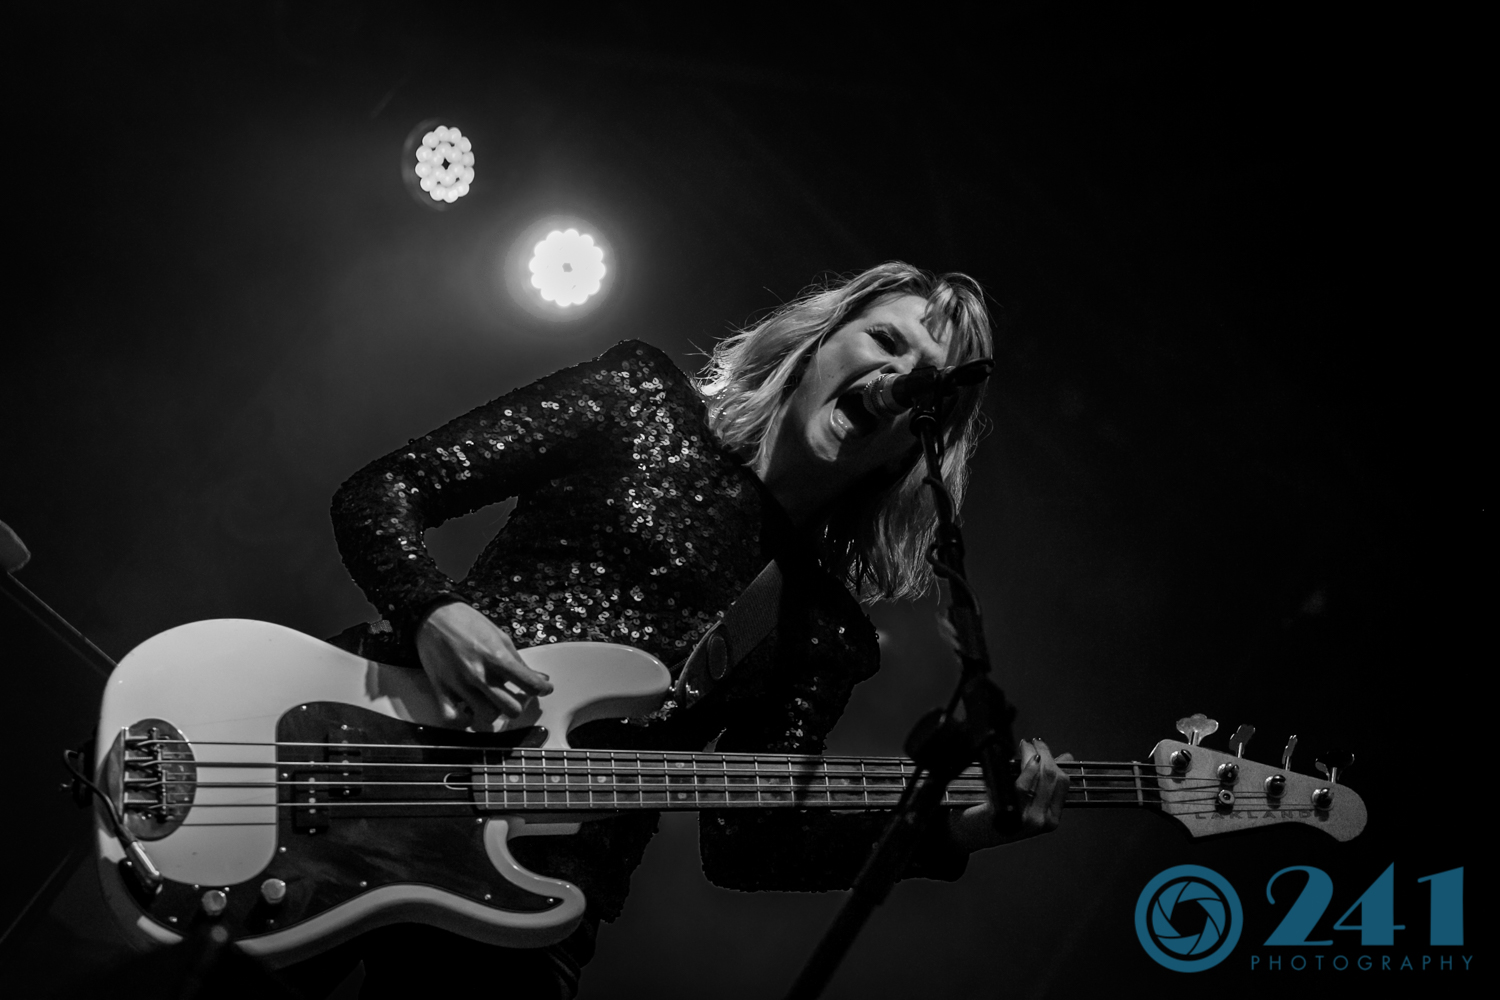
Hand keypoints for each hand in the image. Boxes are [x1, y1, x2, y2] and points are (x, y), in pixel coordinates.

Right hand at [415, 602, 553, 727]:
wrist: (434, 616)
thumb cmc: (469, 624)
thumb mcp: (500, 637)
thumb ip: (519, 661)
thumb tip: (540, 678)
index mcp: (496, 657)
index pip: (530, 684)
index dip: (542, 689)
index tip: (543, 688)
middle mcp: (479, 674)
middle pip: (511, 709)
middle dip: (518, 704)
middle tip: (516, 696)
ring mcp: (459, 685)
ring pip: (487, 717)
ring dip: (494, 712)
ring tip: (492, 701)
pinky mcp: (440, 690)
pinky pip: (452, 719)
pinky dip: (463, 720)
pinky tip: (469, 711)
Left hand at [948, 738, 1073, 851]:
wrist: (969, 834)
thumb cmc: (996, 816)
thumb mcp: (1025, 801)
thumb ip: (1044, 782)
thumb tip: (1065, 758)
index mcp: (1051, 819)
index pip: (1063, 783)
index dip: (1055, 760)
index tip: (1043, 748)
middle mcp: (1042, 820)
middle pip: (1053, 777)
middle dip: (1045, 753)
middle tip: (1034, 743)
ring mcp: (1027, 819)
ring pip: (1041, 777)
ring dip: (1033, 754)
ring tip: (1025, 745)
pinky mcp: (1010, 814)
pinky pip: (1022, 785)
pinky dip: (1025, 768)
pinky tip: (1021, 757)